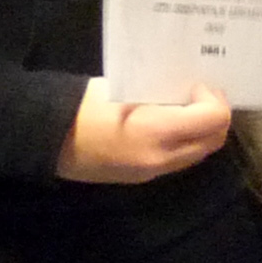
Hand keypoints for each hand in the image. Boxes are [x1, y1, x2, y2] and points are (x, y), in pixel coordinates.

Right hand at [58, 81, 230, 183]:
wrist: (46, 140)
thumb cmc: (82, 106)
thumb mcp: (124, 88)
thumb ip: (158, 91)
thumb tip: (182, 87)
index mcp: (156, 131)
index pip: (212, 119)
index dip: (213, 98)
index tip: (197, 85)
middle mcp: (161, 157)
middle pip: (213, 141)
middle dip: (215, 116)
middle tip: (200, 95)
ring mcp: (152, 172)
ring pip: (198, 154)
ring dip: (202, 132)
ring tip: (187, 109)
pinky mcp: (142, 178)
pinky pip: (179, 161)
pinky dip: (185, 142)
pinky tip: (171, 124)